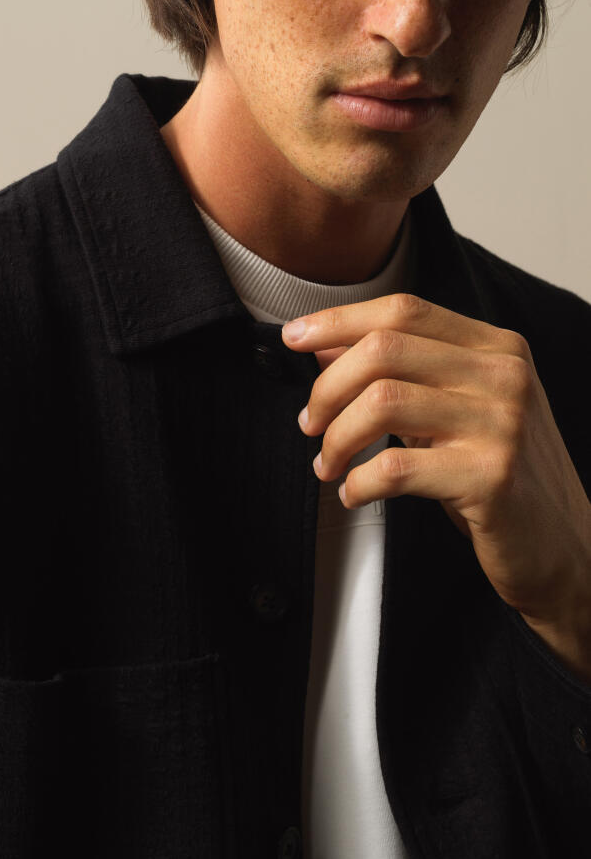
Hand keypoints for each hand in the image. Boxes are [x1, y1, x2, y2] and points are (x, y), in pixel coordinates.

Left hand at [281, 293, 590, 676]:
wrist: (564, 548)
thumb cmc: (501, 477)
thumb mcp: (456, 411)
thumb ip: (402, 374)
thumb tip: (324, 346)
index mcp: (497, 349)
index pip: (404, 311)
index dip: (338, 321)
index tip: (294, 337)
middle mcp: (505, 375)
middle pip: (384, 350)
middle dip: (327, 388)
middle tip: (310, 424)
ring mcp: (502, 424)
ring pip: (382, 403)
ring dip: (337, 438)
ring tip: (329, 464)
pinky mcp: (491, 476)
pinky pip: (395, 467)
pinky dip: (359, 482)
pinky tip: (355, 493)